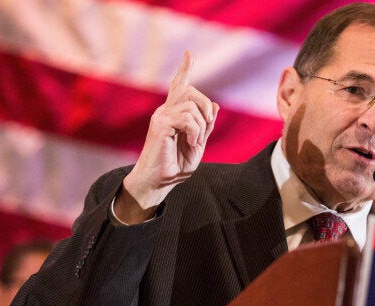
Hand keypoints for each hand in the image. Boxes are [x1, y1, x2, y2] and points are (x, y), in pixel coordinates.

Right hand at [116, 51, 218, 223]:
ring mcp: (161, 117)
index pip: (179, 86)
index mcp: (173, 114)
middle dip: (204, 107)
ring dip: (200, 125)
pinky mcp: (160, 125)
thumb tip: (215, 105)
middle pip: (190, 91)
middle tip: (206, 126)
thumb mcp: (198, 144)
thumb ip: (205, 126)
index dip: (184, 69)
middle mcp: (165, 111)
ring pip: (191, 105)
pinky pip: (186, 118)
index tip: (188, 54)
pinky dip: (195, 130)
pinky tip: (190, 142)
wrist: (159, 182)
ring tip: (194, 141)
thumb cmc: (175, 166)